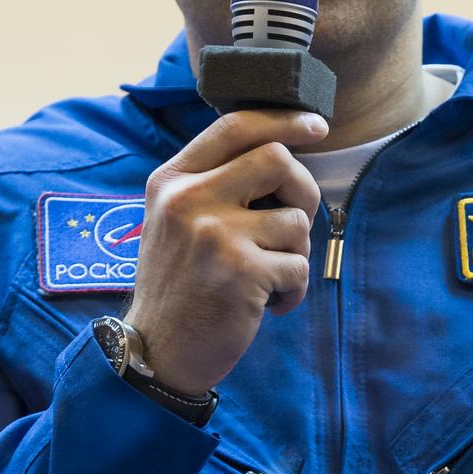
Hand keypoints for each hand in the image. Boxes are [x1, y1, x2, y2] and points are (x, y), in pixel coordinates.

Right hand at [125, 109, 326, 396]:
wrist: (156, 353)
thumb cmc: (179, 284)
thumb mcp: (175, 220)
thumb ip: (215, 183)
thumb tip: (284, 149)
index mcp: (172, 180)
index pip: (235, 126)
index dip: (283, 120)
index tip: (316, 127)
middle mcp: (188, 199)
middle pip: (277, 159)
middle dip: (303, 191)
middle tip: (293, 227)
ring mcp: (214, 234)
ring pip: (295, 219)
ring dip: (296, 253)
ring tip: (268, 277)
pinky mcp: (240, 271)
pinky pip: (299, 266)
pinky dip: (293, 290)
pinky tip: (267, 304)